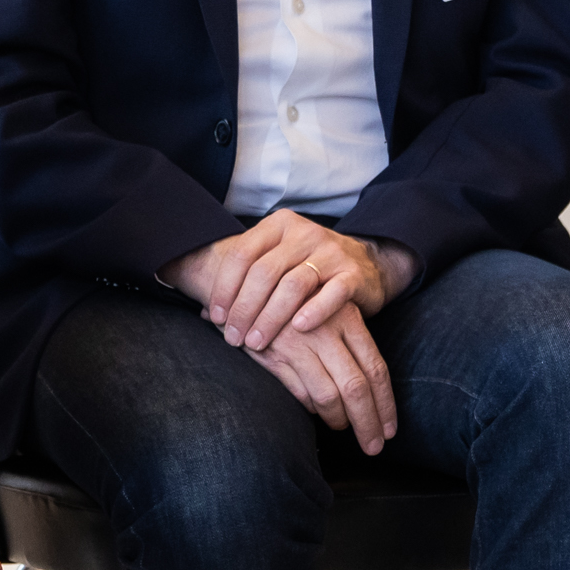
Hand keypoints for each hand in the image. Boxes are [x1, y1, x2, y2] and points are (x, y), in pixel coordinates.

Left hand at [164, 209, 412, 356]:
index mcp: (278, 226)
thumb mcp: (277, 263)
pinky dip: (314, 311)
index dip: (224, 287)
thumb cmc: (309, 269)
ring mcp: (330, 252)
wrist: (367, 264)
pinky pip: (332, 293)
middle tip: (232, 337)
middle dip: (243, 308)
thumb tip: (203, 312)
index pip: (242, 254)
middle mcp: (303, 234)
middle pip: (263, 272)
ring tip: (256, 342)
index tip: (215, 317)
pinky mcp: (353, 274)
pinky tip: (298, 329)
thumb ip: (244, 281)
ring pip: (293, 284)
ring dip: (270, 317)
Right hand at [249, 303, 399, 454]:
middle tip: (373, 446)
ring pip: (329, 395)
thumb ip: (347, 345)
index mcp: (348, 318)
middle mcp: (327, 330)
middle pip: (356, 387)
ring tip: (342, 427)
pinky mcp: (274, 355)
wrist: (247, 285)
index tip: (389, 430)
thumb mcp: (328, 313)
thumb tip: (368, 391)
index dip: (385, 403)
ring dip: (339, 420)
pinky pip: (300, 393)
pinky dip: (311, 408)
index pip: (376, 368)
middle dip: (368, 423)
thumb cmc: (295, 305)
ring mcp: (300, 344)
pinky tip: (316, 412)